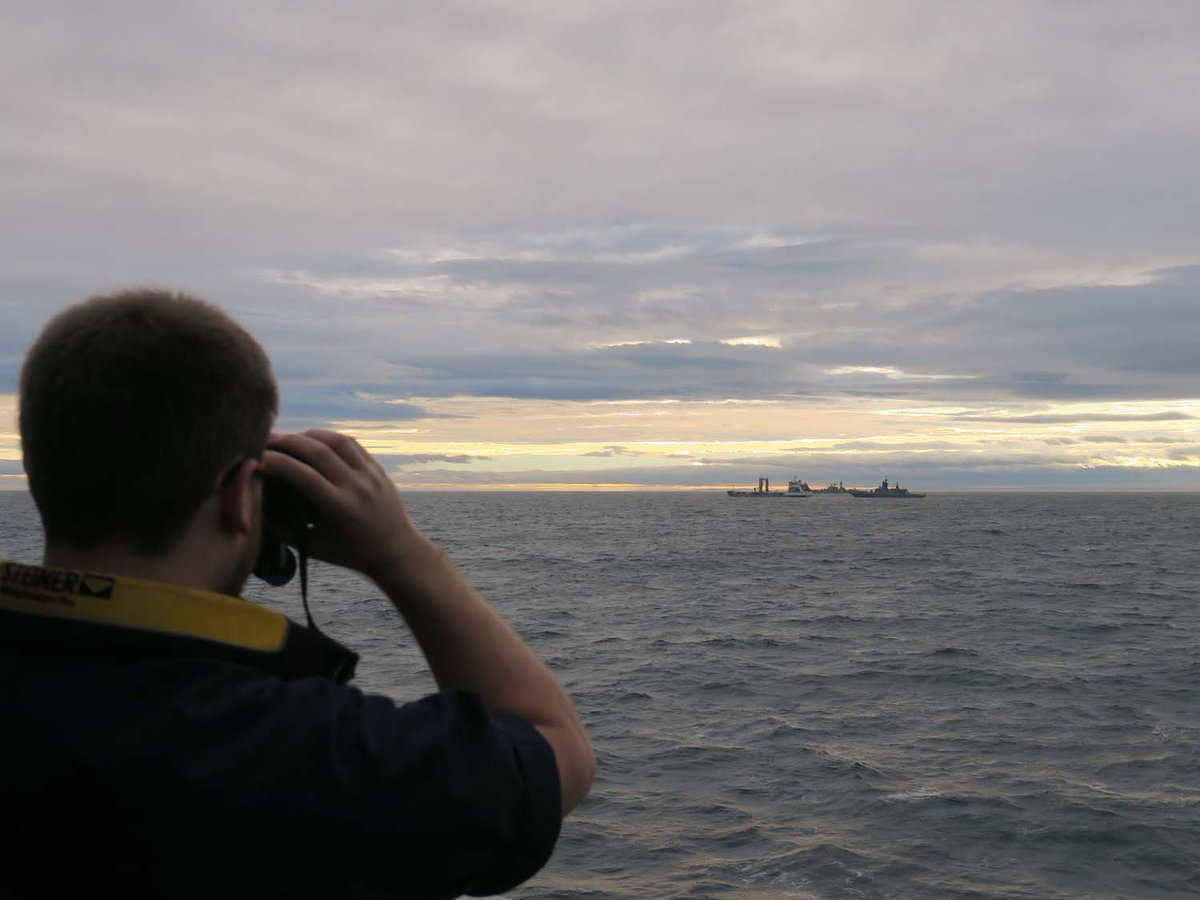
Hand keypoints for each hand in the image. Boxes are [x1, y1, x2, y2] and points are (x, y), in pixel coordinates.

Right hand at [262, 430, 423, 581]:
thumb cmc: (348, 553)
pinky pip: (351, 444)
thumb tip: (254, 501)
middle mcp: (357, 486)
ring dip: (308, 435)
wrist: (394, 550)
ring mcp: (370, 474)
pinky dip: (328, 437)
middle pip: (318, 451)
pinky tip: (312, 439)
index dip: (277, 462)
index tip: (257, 458)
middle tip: (266, 440)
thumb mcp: (312, 546)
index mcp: (341, 508)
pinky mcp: (377, 468)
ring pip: (336, 441)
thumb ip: (281, 527)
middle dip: (288, 442)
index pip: (303, 475)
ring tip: (288, 439)